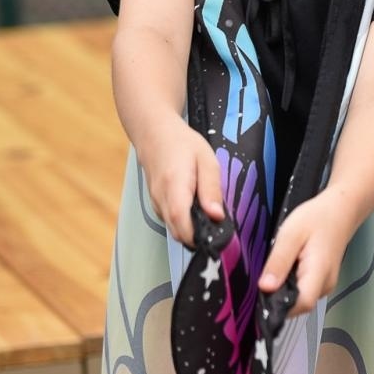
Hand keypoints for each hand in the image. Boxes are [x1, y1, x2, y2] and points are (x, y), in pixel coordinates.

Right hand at [137, 119, 224, 247]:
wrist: (154, 134)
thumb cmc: (182, 143)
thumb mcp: (207, 160)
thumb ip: (212, 189)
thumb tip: (217, 216)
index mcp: (174, 184)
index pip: (180, 219)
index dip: (196, 235)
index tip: (214, 239)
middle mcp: (160, 197)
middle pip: (176, 230)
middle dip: (198, 236)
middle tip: (219, 229)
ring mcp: (155, 202)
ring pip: (173, 227)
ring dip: (191, 229)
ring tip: (210, 216)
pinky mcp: (155, 203)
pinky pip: (170, 220)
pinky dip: (184, 221)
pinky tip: (197, 209)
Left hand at [258, 192, 355, 318]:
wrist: (340, 210)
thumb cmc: (317, 218)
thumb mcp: (291, 234)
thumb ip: (278, 261)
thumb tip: (264, 288)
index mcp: (319, 273)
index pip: (300, 305)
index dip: (279, 306)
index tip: (260, 296)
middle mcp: (325, 285)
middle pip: (298, 306)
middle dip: (277, 298)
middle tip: (263, 279)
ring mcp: (326, 285)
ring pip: (300, 300)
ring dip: (283, 292)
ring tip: (275, 271)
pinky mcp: (323, 282)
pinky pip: (303, 292)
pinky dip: (290, 286)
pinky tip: (285, 270)